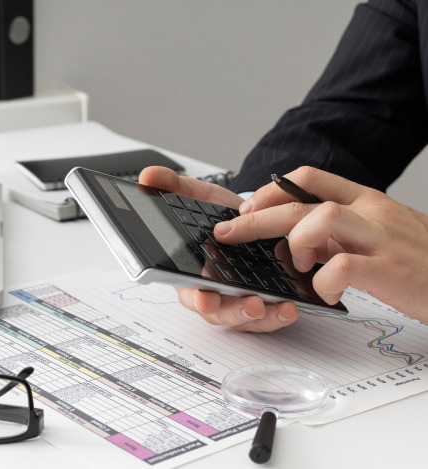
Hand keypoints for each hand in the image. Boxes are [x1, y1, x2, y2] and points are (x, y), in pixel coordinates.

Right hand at [139, 166, 298, 331]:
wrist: (249, 219)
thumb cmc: (217, 216)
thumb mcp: (195, 195)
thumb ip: (173, 186)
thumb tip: (148, 176)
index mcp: (188, 272)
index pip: (187, 291)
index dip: (195, 298)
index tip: (204, 298)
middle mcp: (210, 292)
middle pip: (217, 312)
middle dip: (234, 312)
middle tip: (252, 304)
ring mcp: (234, 301)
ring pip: (242, 319)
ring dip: (261, 319)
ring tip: (280, 308)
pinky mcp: (258, 303)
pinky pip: (266, 319)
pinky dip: (278, 316)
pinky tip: (290, 307)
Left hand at [215, 166, 427, 321]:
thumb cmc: (421, 261)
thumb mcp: (379, 233)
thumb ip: (339, 232)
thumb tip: (295, 238)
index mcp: (366, 200)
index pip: (310, 177)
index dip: (271, 188)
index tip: (247, 205)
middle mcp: (371, 212)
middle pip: (301, 201)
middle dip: (256, 216)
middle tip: (229, 231)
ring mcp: (382, 239)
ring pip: (321, 217)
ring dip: (296, 241)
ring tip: (298, 264)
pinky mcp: (390, 270)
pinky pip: (343, 266)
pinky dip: (323, 280)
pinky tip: (325, 291)